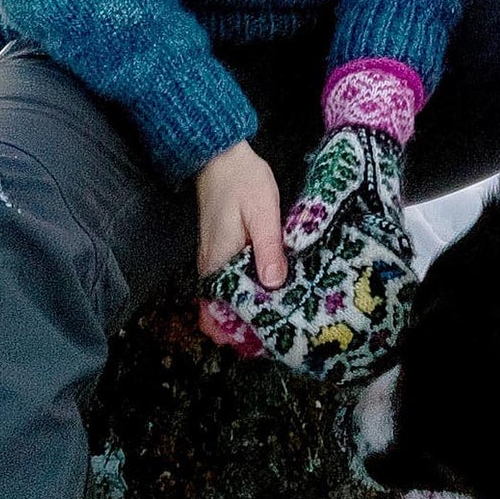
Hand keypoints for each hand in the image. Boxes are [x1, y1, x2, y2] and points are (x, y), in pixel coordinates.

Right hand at [199, 126, 417, 380]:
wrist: (221, 156)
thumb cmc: (243, 182)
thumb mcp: (263, 213)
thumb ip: (268, 249)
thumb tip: (274, 285)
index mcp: (219, 264)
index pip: (216, 316)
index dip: (235, 334)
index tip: (265, 342)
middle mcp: (212, 268)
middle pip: (224, 312)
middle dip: (248, 325)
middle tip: (287, 329)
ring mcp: (215, 260)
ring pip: (229, 297)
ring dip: (251, 307)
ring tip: (287, 313)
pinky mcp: (222, 250)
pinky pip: (232, 281)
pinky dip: (249, 290)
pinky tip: (276, 288)